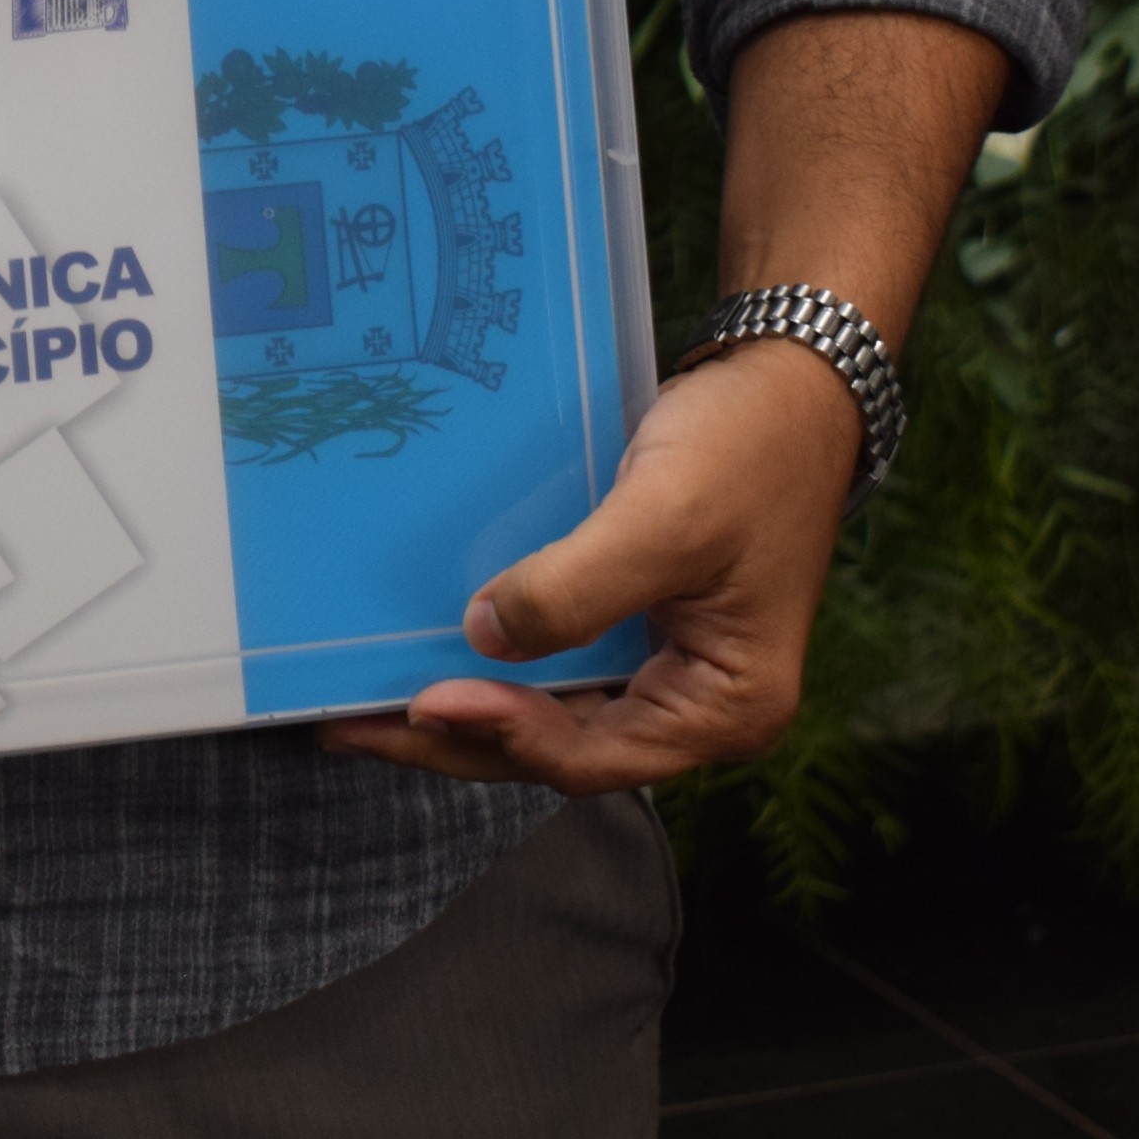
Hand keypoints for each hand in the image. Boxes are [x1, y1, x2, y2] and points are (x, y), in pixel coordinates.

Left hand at [322, 340, 862, 790]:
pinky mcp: (637, 625)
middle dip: (456, 738)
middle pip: (558, 746)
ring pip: (549, 709)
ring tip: (364, 702)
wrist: (787, 383)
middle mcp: (695, 707)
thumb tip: (484, 640)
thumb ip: (577, 590)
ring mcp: (663, 668)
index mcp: (726, 709)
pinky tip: (429, 645)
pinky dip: (494, 658)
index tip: (423, 702)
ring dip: (465, 704)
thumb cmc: (748, 448)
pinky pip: (556, 661)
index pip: (595, 756)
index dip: (504, 734)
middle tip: (350, 728)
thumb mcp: (664, 518)